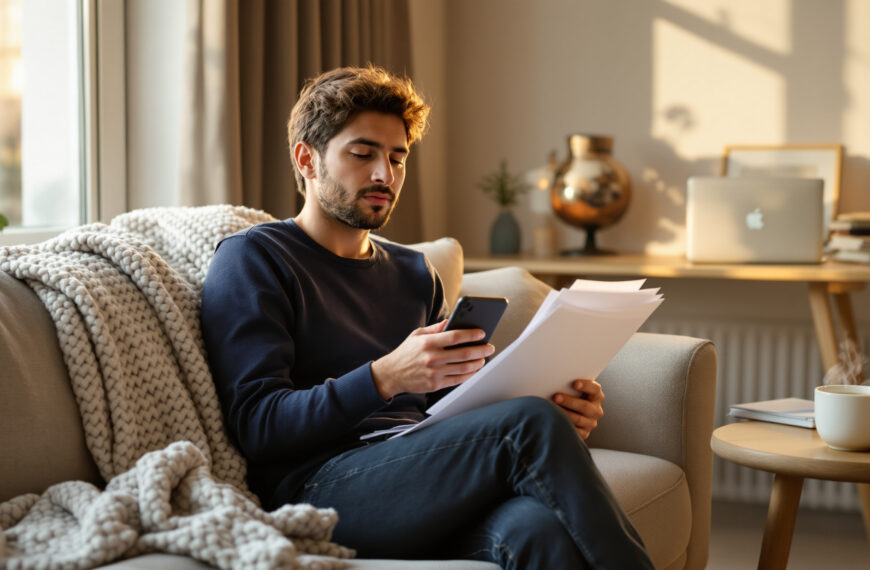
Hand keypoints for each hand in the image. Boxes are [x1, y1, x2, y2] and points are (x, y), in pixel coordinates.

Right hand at [371, 320, 494, 398]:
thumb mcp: (417, 335)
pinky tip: (475, 369)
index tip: (482, 333)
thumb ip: (435, 328)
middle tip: (490, 347)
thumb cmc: (406, 352)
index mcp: (428, 342)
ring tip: (483, 358)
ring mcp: (434, 372)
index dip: (471, 335)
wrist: (391, 374)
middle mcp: (432, 358)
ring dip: (478, 363)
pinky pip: (458, 380)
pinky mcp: (435, 384)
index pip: (455, 337)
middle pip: (463, 354)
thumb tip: (452, 321)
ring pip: (463, 368)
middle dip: (480, 350)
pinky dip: (469, 374)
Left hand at [552, 379, 603, 439]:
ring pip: (578, 419)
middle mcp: (596, 410)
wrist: (569, 412)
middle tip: (556, 397)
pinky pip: (574, 431)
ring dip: (564, 414)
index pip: (595, 389)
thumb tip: (555, 379)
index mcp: (596, 396)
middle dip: (569, 401)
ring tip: (551, 409)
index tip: (574, 383)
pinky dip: (564, 425)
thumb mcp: (572, 389)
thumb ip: (570, 385)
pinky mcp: (584, 434)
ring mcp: (590, 423)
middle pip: (585, 406)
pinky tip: (555, 421)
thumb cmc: (569, 396)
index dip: (586, 386)